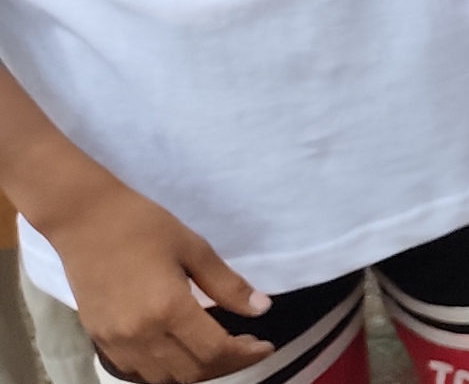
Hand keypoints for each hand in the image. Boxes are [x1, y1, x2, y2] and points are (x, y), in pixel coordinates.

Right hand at [29, 175, 271, 383]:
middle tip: (246, 345)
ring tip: (215, 349)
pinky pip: (136, 370)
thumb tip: (261, 308)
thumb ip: (227, 285)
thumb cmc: (143, 226)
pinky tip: (179, 350)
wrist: (84, 220)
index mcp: (168, 309)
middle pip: (191, 372)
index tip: (265, 345)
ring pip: (163, 377)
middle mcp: (141, 333)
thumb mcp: (194, 248)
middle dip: (226, 365)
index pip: (215, 351)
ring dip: (194, 371)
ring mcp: (115, 340)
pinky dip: (163, 369)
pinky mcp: (98, 338)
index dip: (246, 354)